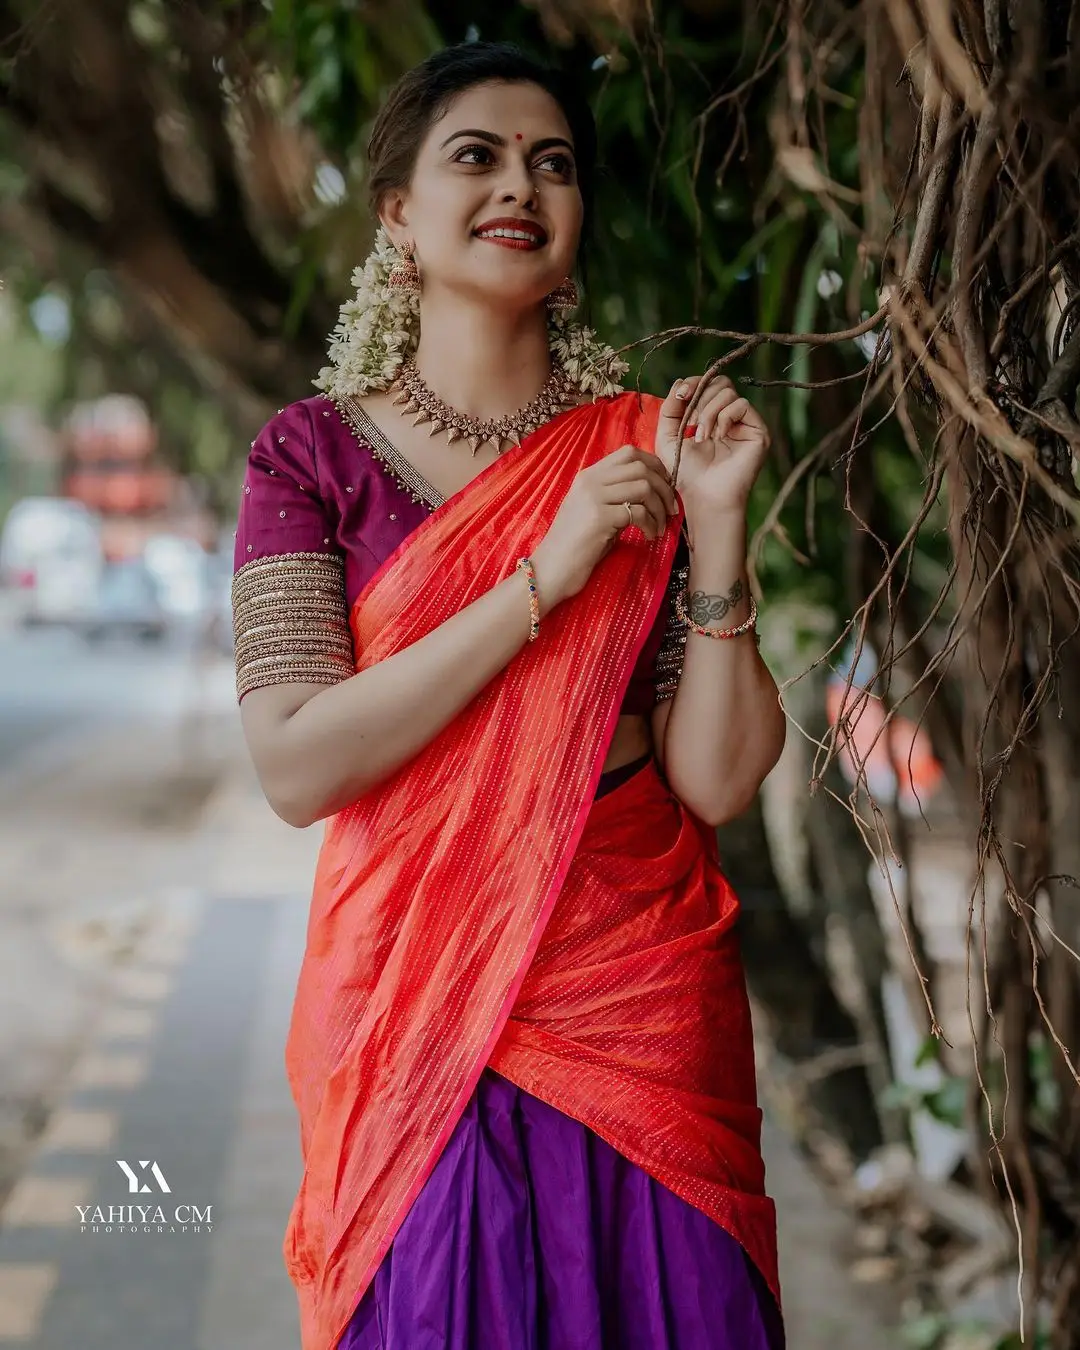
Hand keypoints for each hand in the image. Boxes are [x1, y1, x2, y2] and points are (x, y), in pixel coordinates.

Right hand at [532, 445, 677, 606]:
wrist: (551, 570)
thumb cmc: (576, 546)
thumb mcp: (595, 512)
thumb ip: (616, 497)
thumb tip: (652, 493)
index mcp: (589, 476)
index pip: (629, 453)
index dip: (655, 465)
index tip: (665, 487)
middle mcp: (590, 481)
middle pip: (640, 466)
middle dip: (663, 487)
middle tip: (670, 510)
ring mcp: (594, 498)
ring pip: (643, 486)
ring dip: (659, 508)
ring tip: (659, 527)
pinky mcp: (599, 518)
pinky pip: (638, 512)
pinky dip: (650, 524)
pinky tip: (648, 537)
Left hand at [654, 372, 770, 516]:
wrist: (704, 496)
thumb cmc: (686, 472)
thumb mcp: (668, 436)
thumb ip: (670, 408)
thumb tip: (680, 381)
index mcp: (712, 415)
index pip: (707, 384)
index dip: (693, 383)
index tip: (680, 396)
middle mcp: (731, 417)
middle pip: (719, 382)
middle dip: (700, 397)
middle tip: (691, 422)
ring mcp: (746, 423)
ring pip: (728, 392)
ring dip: (709, 411)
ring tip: (701, 436)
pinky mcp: (758, 431)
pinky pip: (741, 405)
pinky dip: (724, 418)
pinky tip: (717, 438)